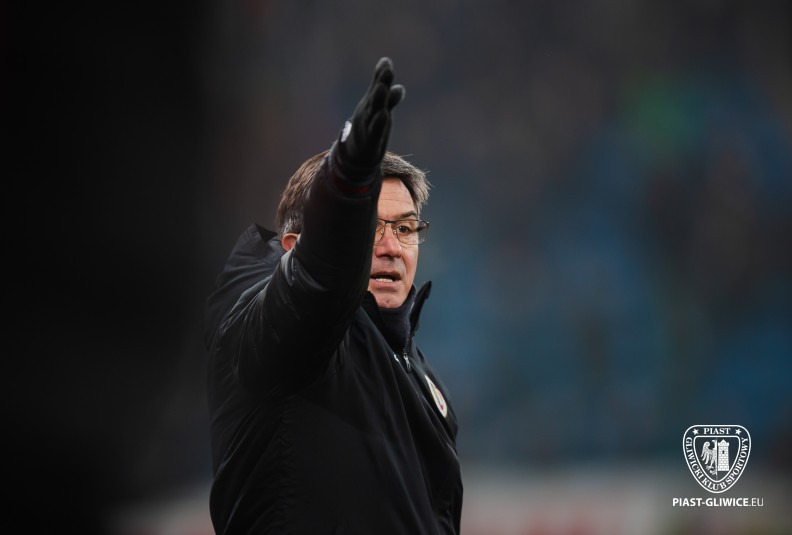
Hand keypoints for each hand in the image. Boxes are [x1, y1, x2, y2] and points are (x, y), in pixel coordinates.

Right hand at [339, 57, 404, 171]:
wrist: (355, 156)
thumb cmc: (369, 130)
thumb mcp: (378, 113)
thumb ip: (389, 100)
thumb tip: (400, 88)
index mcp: (371, 105)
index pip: (378, 87)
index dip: (381, 75)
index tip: (386, 61)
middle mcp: (368, 113)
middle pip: (376, 96)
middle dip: (381, 82)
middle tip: (386, 69)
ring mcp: (367, 127)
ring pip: (374, 111)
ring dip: (378, 99)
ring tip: (382, 87)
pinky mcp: (369, 142)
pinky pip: (374, 131)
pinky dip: (378, 123)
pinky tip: (383, 115)